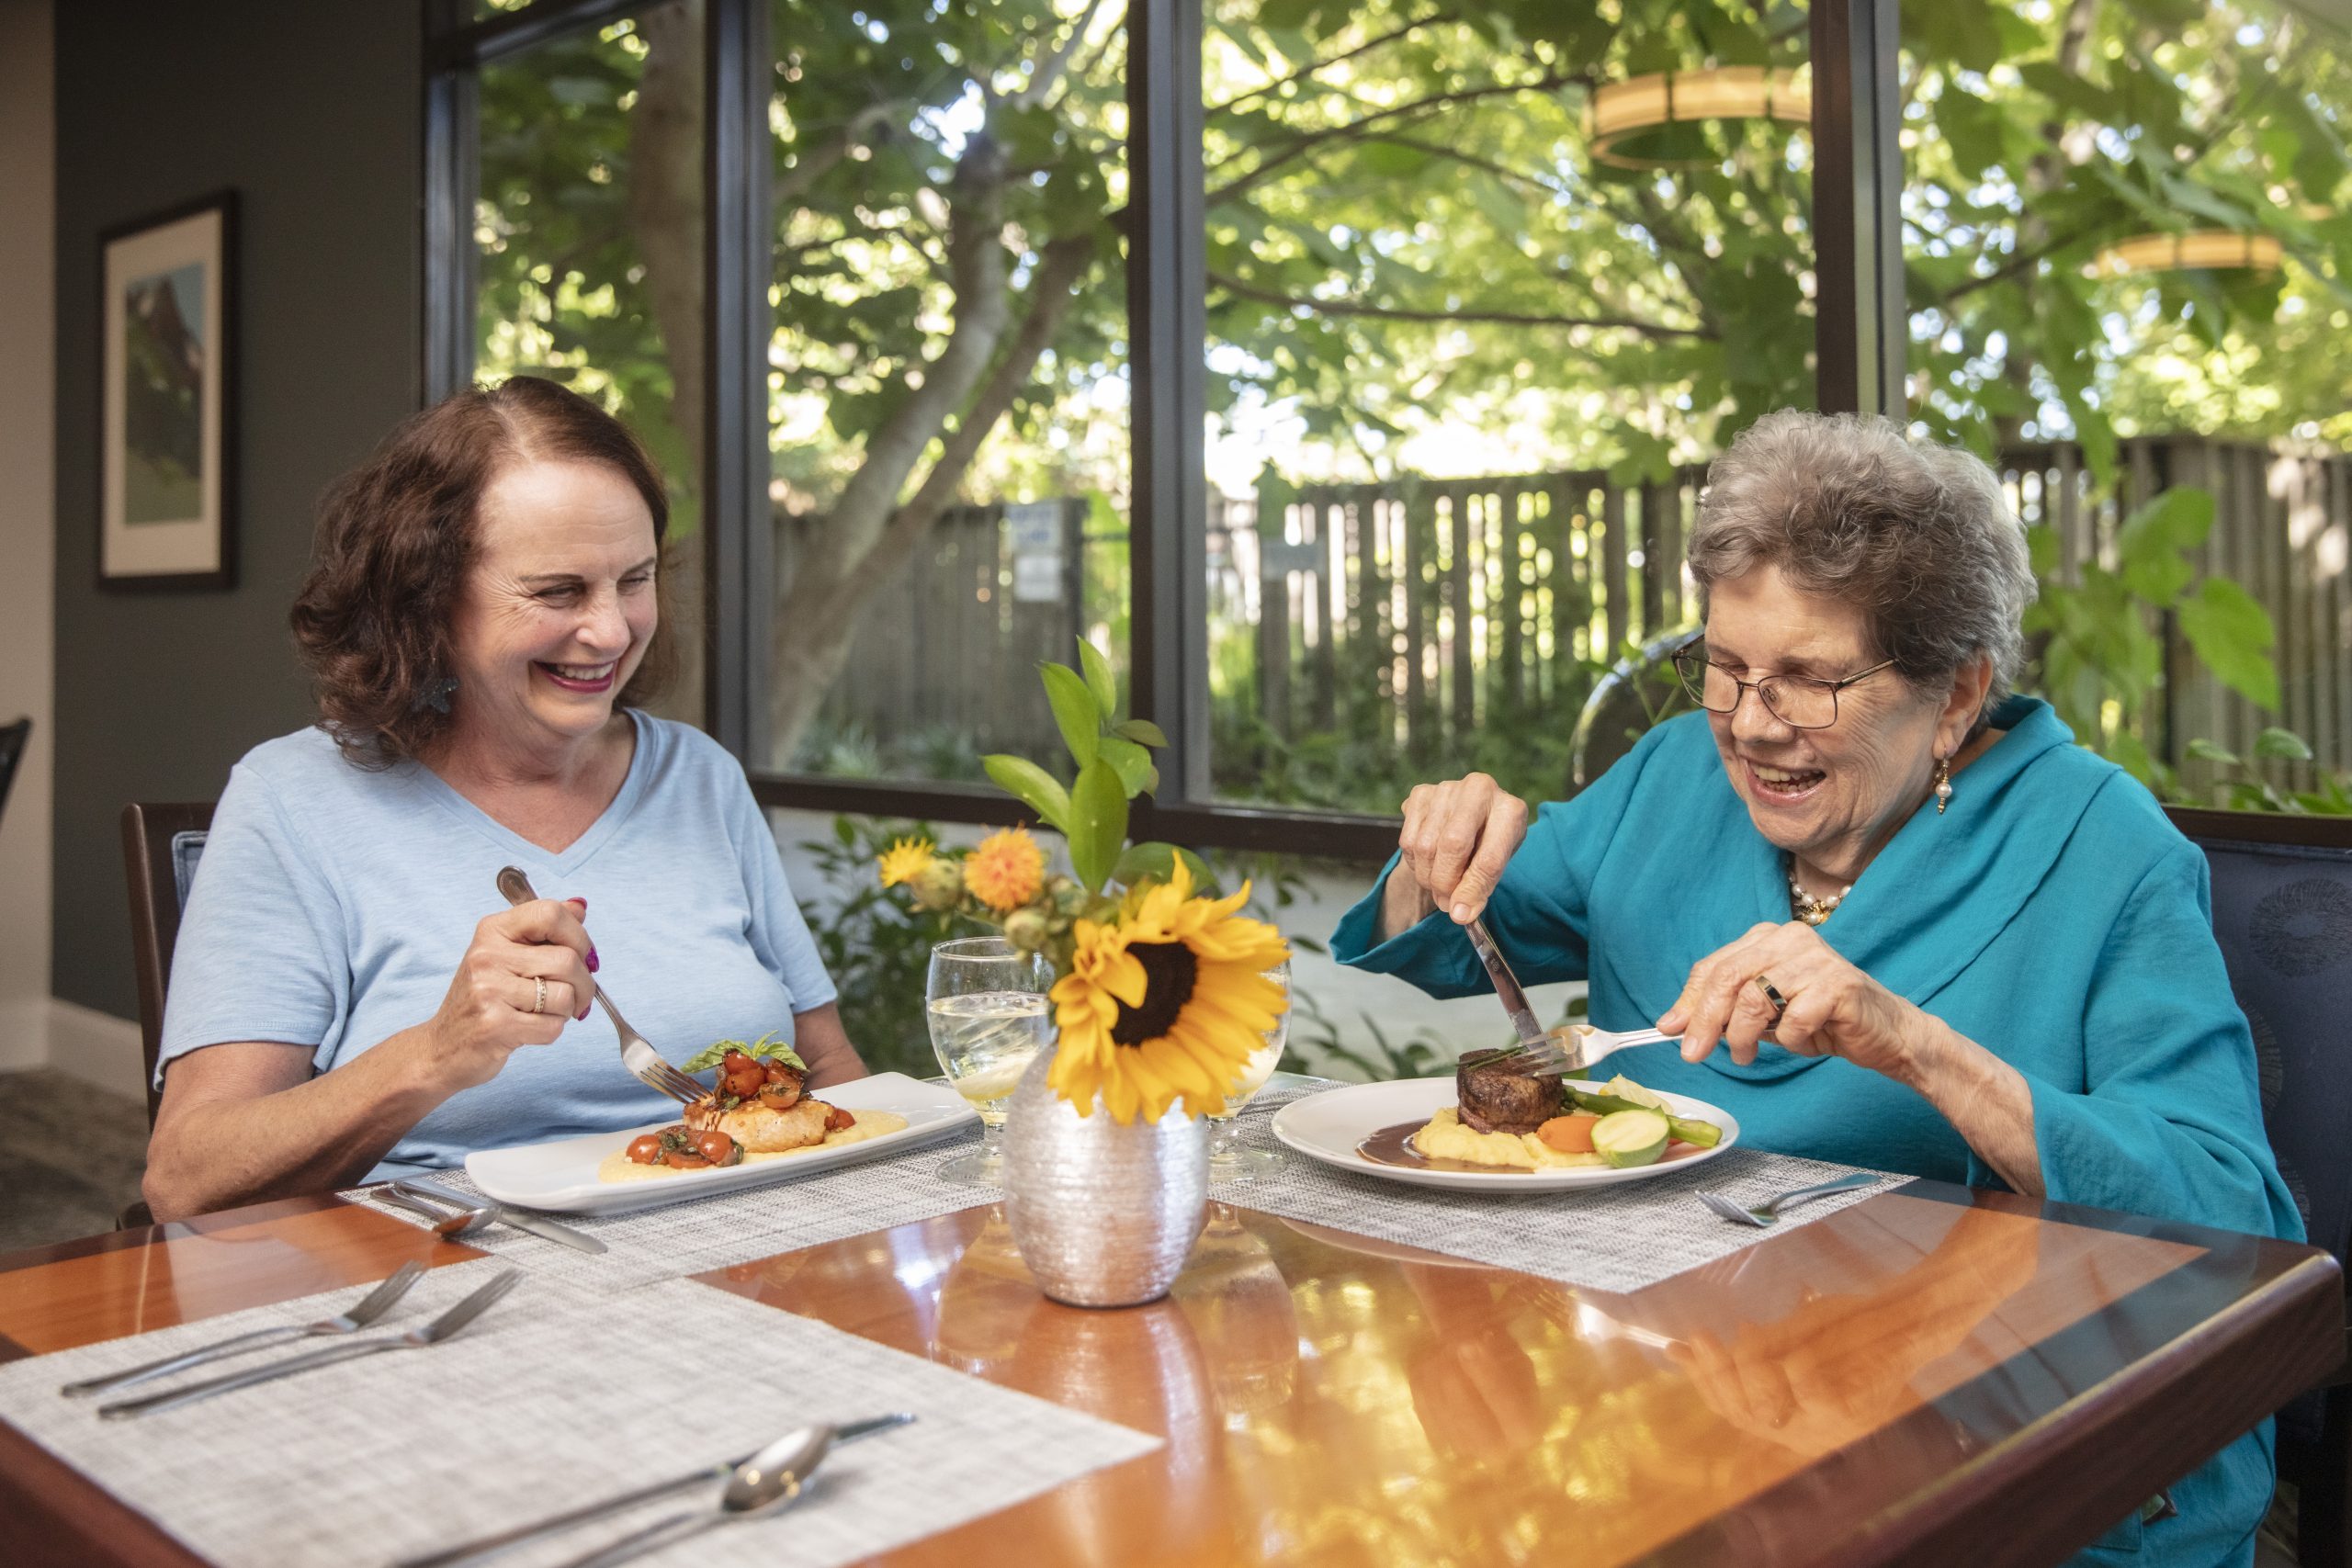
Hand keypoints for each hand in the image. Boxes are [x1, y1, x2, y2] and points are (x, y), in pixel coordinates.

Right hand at [422, 896, 596, 1090]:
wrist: (443, 1047)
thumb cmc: (483, 1000)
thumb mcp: (507, 955)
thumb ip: (544, 930)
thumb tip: (579, 907)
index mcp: (492, 930)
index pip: (551, 913)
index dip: (579, 936)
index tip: (582, 955)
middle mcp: (487, 955)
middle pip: (567, 959)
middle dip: (583, 983)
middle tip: (574, 996)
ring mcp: (488, 990)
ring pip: (565, 995)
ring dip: (567, 1011)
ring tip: (543, 1013)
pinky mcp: (495, 1025)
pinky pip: (552, 1026)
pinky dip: (551, 1032)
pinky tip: (530, 1030)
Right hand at [1395, 773, 1528, 923]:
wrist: (1474, 814)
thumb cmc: (1490, 841)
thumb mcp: (1496, 863)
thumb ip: (1481, 887)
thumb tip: (1460, 914)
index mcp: (1510, 809)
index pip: (1489, 858)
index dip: (1472, 890)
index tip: (1460, 913)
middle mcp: (1479, 789)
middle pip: (1452, 846)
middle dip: (1445, 883)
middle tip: (1445, 902)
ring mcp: (1447, 788)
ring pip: (1425, 846)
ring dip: (1427, 876)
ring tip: (1439, 883)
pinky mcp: (1421, 792)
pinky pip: (1408, 840)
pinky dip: (1414, 862)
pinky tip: (1429, 861)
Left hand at [1656, 920, 1924, 1077]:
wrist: (1886, 1035)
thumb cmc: (1821, 1021)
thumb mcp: (1763, 1014)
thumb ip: (1723, 1011)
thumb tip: (1672, 1025)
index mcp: (1768, 938)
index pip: (1714, 966)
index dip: (1688, 1001)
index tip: (1669, 1030)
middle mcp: (1790, 939)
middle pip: (1727, 978)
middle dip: (1704, 1021)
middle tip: (1693, 1054)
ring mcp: (1815, 958)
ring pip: (1754, 999)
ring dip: (1743, 1037)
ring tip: (1746, 1056)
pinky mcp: (1838, 985)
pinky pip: (1793, 1020)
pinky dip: (1790, 1041)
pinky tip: (1804, 1042)